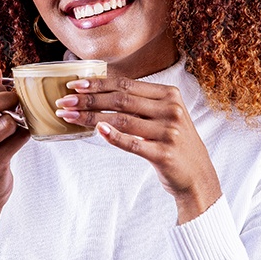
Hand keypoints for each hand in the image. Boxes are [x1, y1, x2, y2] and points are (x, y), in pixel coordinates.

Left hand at [54, 75, 222, 220]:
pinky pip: (132, 143)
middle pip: (121, 100)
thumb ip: (141, 103)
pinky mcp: (164, 154)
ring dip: (91, 117)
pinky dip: (113, 136)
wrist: (197, 175)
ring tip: (69, 116)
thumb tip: (100, 93)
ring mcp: (168, 132)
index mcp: (169, 95)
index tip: (75, 85)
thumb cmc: (173, 143)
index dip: (98, 83)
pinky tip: (97, 130)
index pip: (126, 84)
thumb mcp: (164, 116)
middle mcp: (170, 110)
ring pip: (122, 119)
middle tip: (64, 101)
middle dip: (88, 99)